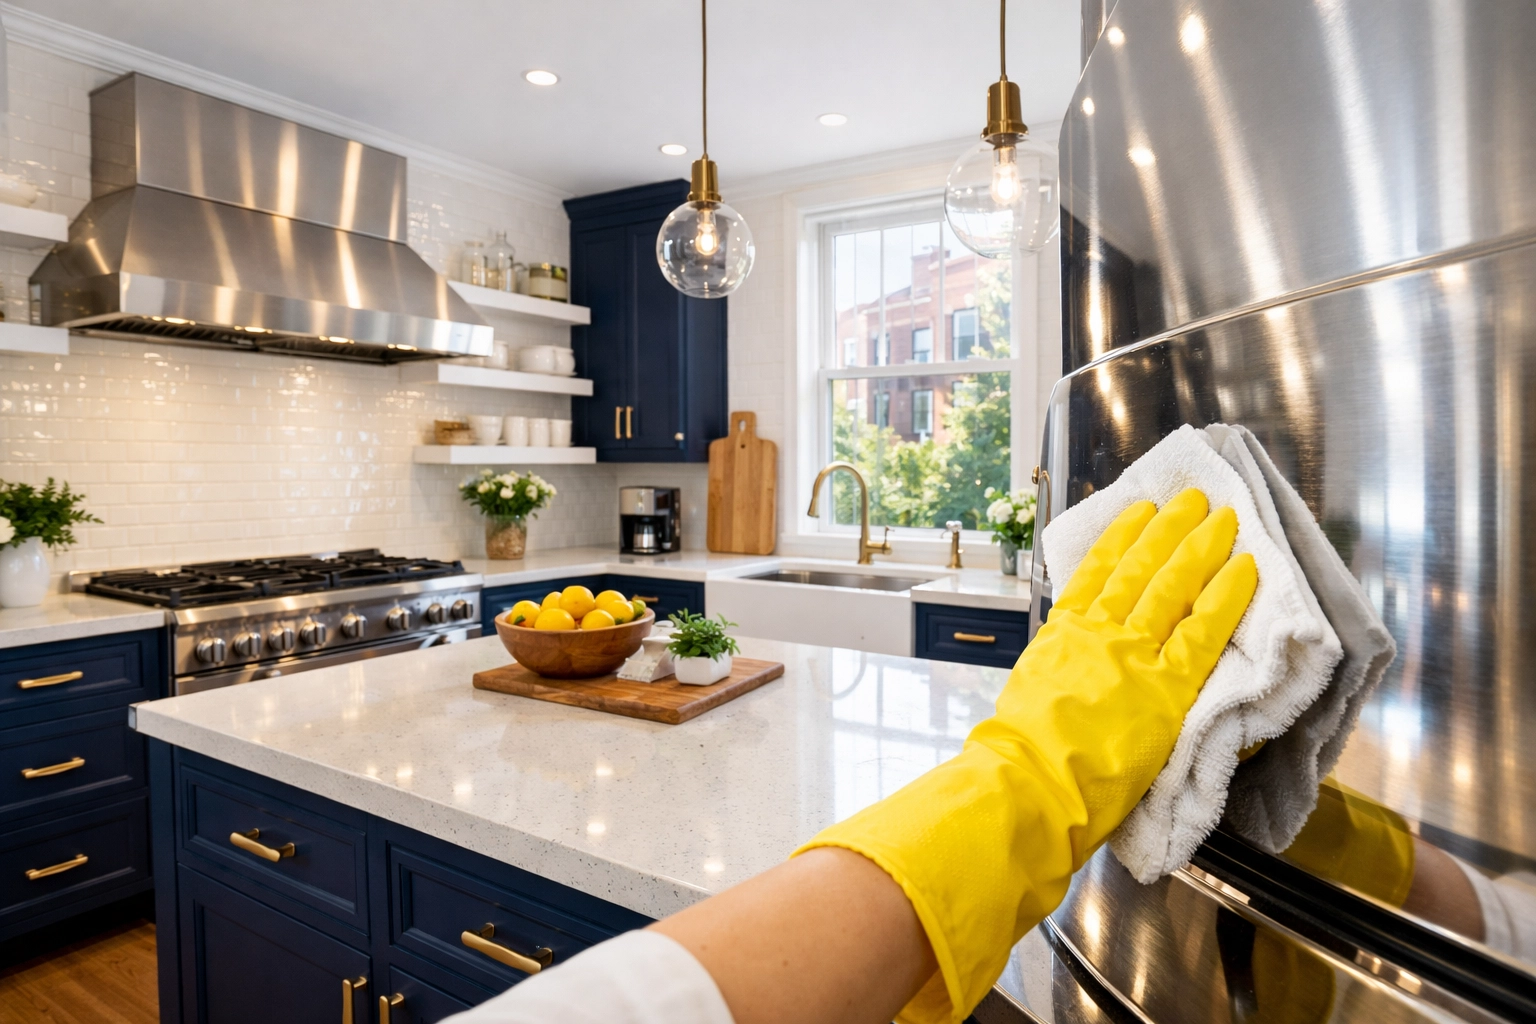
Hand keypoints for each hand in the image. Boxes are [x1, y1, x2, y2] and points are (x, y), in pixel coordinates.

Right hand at [796, 487, 1257, 1023]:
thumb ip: (1060, 669)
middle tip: (1193, 502)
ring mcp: (1132, 657)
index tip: (1140, 511)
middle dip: (1168, 530)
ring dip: (1200, 547)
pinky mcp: (1165, 688)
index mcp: (1061, 634)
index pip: (1097, 572)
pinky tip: (1244, 570)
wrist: (1029, 784)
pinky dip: (1225, 597)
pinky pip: (1203, 631)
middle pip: (1140, 569)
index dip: (1123, 537)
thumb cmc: (1020, 756)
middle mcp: (1097, 634)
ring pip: (1172, 587)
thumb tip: (1074, 668)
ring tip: (1222, 519)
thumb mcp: (1032, 692)